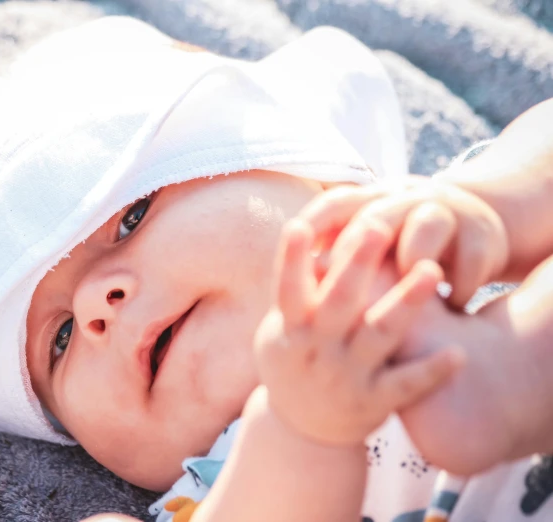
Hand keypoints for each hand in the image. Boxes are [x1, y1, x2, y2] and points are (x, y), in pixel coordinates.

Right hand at [253, 218, 463, 446]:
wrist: (301, 430)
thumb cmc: (295, 359)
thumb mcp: (279, 330)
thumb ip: (296, 291)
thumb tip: (309, 230)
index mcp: (289, 330)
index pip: (287, 289)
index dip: (291, 258)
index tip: (301, 224)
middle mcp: (315, 352)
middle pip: (338, 302)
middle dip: (356, 264)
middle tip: (379, 226)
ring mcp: (345, 378)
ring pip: (378, 336)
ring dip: (405, 303)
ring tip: (433, 271)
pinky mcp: (372, 402)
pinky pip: (405, 385)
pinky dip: (431, 372)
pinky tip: (458, 354)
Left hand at [298, 176, 508, 307]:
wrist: (476, 224)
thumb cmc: (405, 241)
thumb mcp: (371, 235)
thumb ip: (337, 250)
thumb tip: (294, 276)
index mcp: (372, 199)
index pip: (335, 205)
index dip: (314, 224)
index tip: (295, 251)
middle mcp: (407, 198)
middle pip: (378, 214)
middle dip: (358, 246)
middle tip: (337, 281)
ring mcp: (447, 211)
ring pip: (427, 224)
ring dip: (414, 257)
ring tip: (406, 294)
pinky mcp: (484, 234)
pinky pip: (472, 257)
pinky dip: (461, 283)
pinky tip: (454, 306)